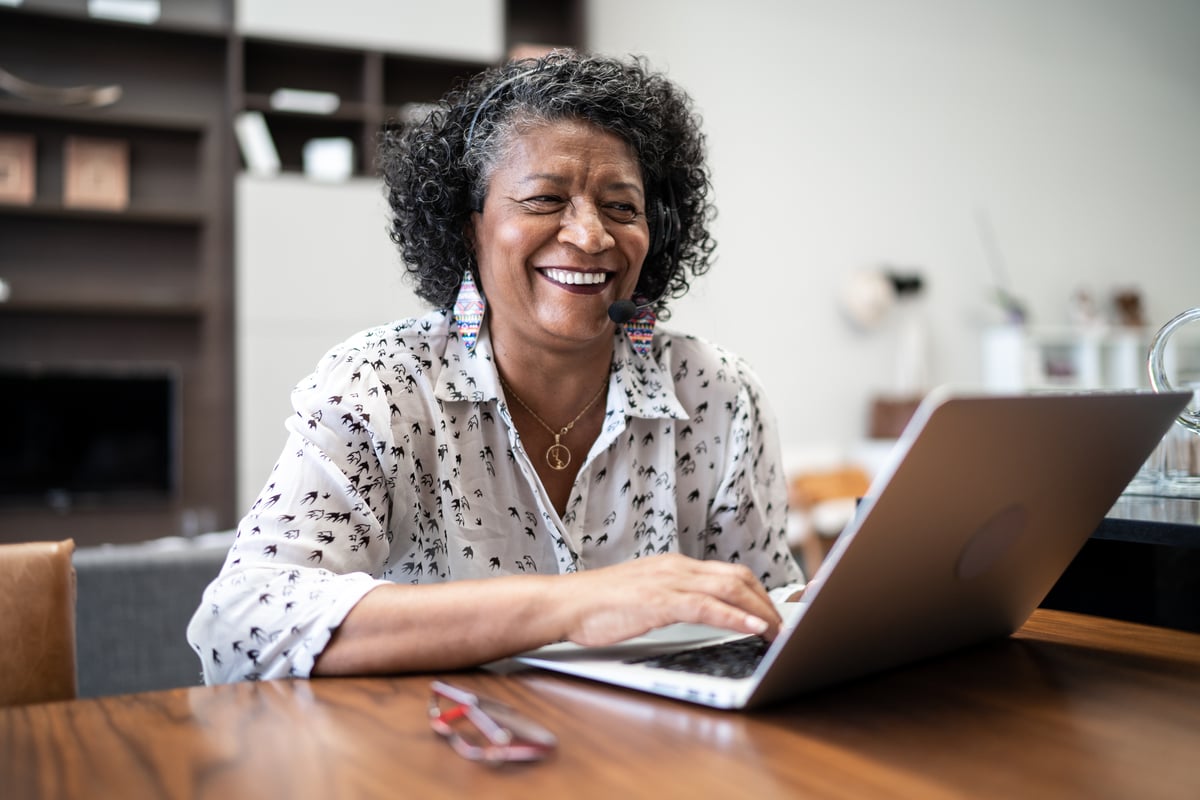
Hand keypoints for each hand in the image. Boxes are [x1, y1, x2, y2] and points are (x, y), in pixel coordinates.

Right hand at [557, 553, 782, 646]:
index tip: (774, 613)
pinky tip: (753, 628)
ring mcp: (668, 581)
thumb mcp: (642, 596)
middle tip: (784, 627)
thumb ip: (670, 599)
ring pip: (729, 588)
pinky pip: (708, 606)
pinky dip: (736, 616)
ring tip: (778, 632)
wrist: (564, 604)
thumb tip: (698, 613)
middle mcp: (676, 567)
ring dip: (760, 611)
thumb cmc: (597, 606)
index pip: (728, 573)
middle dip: (768, 603)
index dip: (758, 593)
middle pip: (738, 577)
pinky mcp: (659, 601)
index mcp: (673, 566)